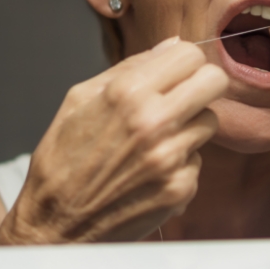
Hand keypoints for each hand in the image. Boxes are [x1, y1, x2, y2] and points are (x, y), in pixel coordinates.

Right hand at [0, 37, 227, 243]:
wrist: (55, 222)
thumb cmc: (62, 159)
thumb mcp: (79, 98)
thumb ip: (130, 67)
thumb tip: (171, 46)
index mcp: (127, 93)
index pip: (189, 54)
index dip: (183, 62)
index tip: (174, 73)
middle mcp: (154, 122)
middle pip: (214, 82)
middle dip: (200, 85)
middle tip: (182, 97)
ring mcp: (170, 158)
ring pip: (209, 121)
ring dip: (189, 126)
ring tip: (157, 139)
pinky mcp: (180, 188)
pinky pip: (197, 160)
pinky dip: (179, 163)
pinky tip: (150, 170)